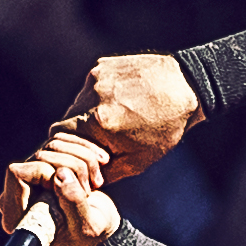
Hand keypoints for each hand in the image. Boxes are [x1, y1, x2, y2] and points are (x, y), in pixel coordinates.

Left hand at [0, 127, 120, 245]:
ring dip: (83, 160)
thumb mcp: (87, 226)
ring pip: (54, 145)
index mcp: (18, 215)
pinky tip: (100, 166)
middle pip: (39, 156)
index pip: (17, 174)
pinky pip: (64, 140)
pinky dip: (87, 149)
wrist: (102, 230)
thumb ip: (72, 203)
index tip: (68, 188)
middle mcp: (20, 193)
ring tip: (94, 184)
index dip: (45, 173)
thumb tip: (61, 174)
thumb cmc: (90, 236)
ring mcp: (34, 176)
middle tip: (88, 191)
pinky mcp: (50, 163)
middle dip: (71, 168)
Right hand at [62, 49, 204, 178]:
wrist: (186, 87)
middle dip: (78, 135)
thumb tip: (84, 179)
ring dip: (89, 115)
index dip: (69, 150)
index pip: (59, 139)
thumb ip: (106, 172)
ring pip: (78, 104)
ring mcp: (97, 78)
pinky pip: (90, 88)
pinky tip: (122, 100)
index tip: (87, 156)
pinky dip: (100, 98)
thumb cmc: (166, 128)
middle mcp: (93, 97)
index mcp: (99, 122)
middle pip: (66, 121)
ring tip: (116, 117)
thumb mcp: (138, 161)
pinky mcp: (102, 65)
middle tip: (98, 140)